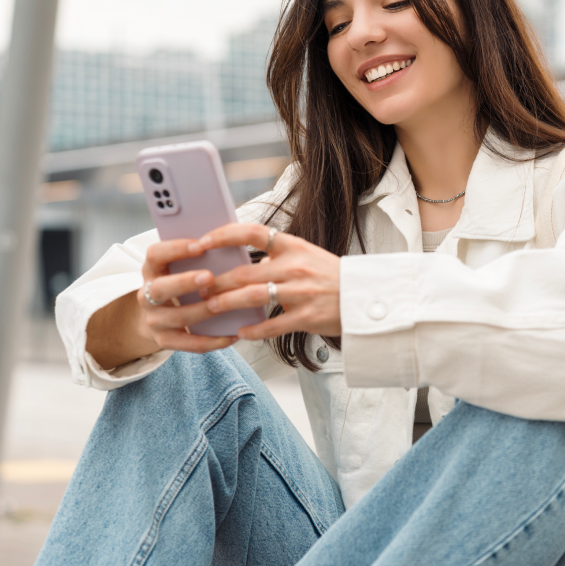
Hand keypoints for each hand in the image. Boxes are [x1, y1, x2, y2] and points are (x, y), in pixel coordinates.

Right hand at [136, 239, 238, 353]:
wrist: (159, 316)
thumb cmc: (180, 283)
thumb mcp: (179, 267)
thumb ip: (198, 258)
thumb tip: (233, 244)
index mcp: (152, 270)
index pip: (155, 254)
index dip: (176, 249)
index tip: (200, 245)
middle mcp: (147, 295)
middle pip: (160, 289)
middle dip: (185, 282)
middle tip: (209, 276)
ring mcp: (154, 320)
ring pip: (178, 317)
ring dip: (203, 311)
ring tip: (227, 305)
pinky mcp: (165, 340)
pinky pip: (189, 344)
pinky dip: (212, 340)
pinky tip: (233, 336)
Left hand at [190, 224, 341, 340]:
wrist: (366, 298)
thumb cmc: (333, 277)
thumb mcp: (307, 256)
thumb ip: (278, 256)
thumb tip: (248, 260)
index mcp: (294, 247)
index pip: (253, 232)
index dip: (223, 235)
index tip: (202, 242)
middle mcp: (296, 267)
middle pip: (245, 272)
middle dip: (216, 281)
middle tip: (198, 287)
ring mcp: (302, 293)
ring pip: (253, 297)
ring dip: (227, 303)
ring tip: (211, 308)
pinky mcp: (307, 317)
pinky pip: (273, 326)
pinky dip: (254, 331)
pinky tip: (241, 333)